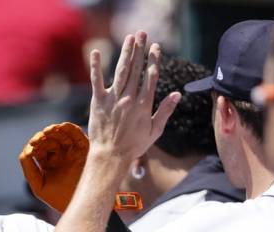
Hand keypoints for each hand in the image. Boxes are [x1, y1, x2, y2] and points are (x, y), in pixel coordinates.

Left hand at [19, 122, 88, 212]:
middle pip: (50, 140)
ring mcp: (73, 153)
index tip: (32, 147)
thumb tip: (26, 150)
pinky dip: (69, 128)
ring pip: (62, 135)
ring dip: (54, 130)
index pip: (40, 149)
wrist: (80, 206)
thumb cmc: (59, 199)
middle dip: (43, 137)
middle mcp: (61, 157)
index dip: (35, 144)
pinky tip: (60, 127)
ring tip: (48, 131)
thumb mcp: (38, 185)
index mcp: (49, 164)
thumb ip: (29, 168)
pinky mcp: (84, 151)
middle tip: (39, 139)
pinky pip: (77, 135)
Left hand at [87, 32, 179, 161]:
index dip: (154, 60)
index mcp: (144, 105)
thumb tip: (178, 94)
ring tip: (130, 38)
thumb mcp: (155, 130)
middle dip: (140, 50)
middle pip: (137, 69)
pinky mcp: (98, 102)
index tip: (156, 47)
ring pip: (121, 71)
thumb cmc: (133, 146)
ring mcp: (113, 99)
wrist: (111, 156)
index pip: (151, 77)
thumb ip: (165, 110)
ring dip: (126, 53)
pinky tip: (95, 52)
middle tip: (143, 34)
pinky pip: (96, 81)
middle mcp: (129, 99)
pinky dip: (95, 66)